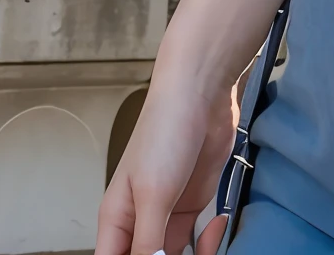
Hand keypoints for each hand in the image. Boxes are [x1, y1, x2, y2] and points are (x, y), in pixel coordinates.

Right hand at [95, 77, 236, 254]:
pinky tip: (217, 225)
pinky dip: (208, 246)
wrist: (200, 94)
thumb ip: (147, 241)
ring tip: (207, 247)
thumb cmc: (164, 130)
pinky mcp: (191, 208)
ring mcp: (166, 216)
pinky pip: (196, 245)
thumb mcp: (153, 192)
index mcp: (116, 219)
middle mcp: (138, 221)